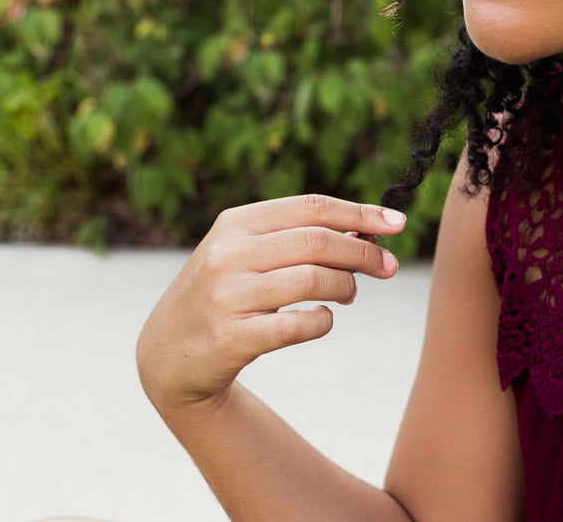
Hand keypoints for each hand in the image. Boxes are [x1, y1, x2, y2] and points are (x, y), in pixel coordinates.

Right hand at [136, 194, 404, 415]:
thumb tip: (370, 235)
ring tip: (348, 295)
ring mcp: (226, 296)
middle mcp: (227, 254)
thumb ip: (298, 239)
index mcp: (235, 223)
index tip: (396, 224)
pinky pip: (299, 325)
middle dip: (364, 254)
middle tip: (387, 267)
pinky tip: (321, 320)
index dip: (360, 214)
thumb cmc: (225, 295)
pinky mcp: (231, 338)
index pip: (311, 207)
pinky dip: (323, 321)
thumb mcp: (248, 254)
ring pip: (314, 281)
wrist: (166, 355)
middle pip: (318, 242)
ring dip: (346, 288)